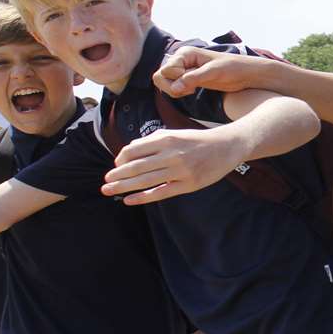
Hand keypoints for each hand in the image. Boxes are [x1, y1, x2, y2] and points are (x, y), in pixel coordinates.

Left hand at [102, 127, 246, 204]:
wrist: (227, 146)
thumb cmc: (197, 140)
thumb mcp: (175, 133)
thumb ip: (152, 141)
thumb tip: (128, 152)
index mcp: (166, 139)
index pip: (134, 150)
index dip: (120, 159)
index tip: (116, 166)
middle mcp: (172, 154)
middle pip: (136, 167)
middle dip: (117, 176)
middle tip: (105, 182)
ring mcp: (180, 170)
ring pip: (145, 181)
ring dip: (123, 187)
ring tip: (108, 190)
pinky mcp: (188, 184)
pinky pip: (161, 192)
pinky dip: (143, 197)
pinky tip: (129, 200)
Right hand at [153, 47, 270, 98]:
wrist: (244, 74)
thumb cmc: (232, 68)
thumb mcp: (214, 73)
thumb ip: (193, 79)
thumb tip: (174, 88)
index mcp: (185, 53)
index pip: (165, 71)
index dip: (176, 80)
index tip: (193, 82)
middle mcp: (181, 60)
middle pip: (159, 77)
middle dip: (171, 87)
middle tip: (190, 89)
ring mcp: (182, 70)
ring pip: (163, 83)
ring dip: (174, 91)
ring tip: (192, 90)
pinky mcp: (186, 79)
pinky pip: (171, 88)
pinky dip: (178, 92)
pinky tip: (193, 90)